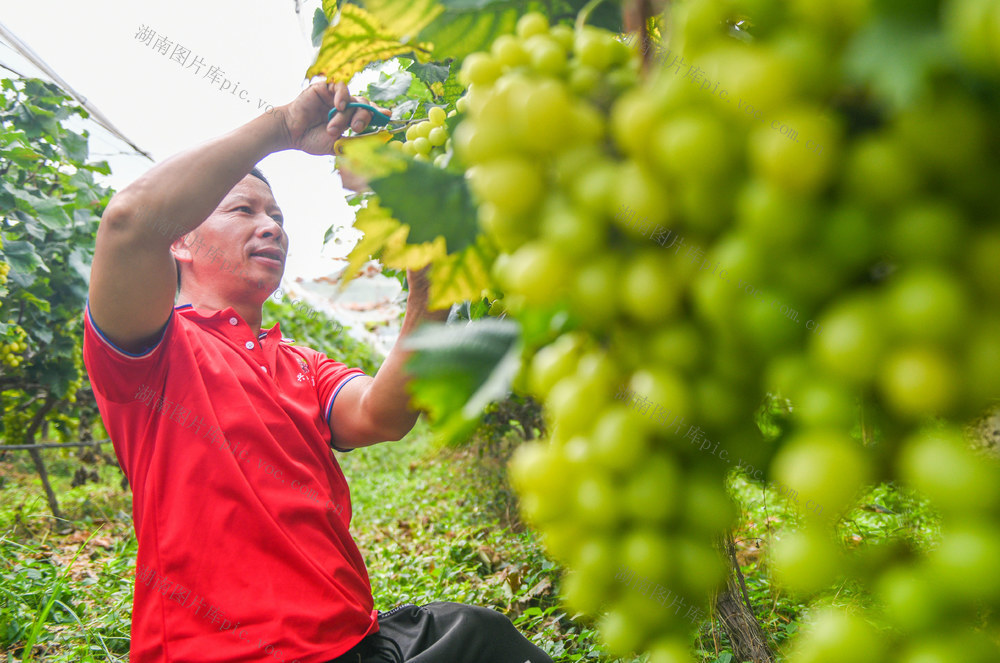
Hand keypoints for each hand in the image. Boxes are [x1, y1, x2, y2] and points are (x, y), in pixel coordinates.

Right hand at [273, 81, 388, 155]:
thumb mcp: (339, 144)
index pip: (370, 113)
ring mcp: (336, 97)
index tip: (388, 115)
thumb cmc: (313, 140)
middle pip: (365, 105)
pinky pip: (341, 86)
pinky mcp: (325, 88)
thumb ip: (359, 141)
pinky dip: (343, 96)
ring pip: (353, 99)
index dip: (379, 113)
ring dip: (347, 115)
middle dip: (364, 117)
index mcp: (351, 119)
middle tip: (357, 128)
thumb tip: (383, 138)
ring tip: (334, 127)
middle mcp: (345, 106)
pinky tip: (338, 106)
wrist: (291, 134)